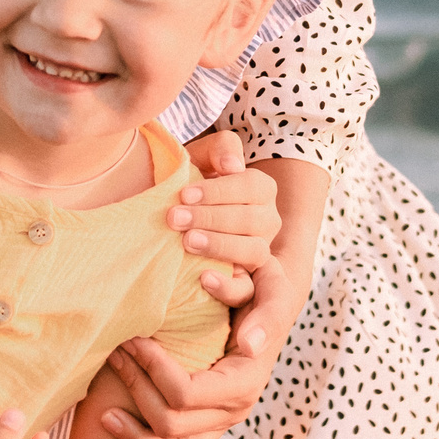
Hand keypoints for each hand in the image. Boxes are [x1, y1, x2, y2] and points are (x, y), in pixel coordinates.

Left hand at [99, 251, 301, 438]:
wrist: (273, 306)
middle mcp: (235, 410)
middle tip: (113, 354)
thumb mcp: (258, 284)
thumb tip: (230, 312)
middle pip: (172, 421)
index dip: (151, 369)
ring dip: (135, 438)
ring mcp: (223, 426)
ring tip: (103, 415)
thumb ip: (240, 290)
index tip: (131, 339)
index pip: (185, 391)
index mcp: (242, 382)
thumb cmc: (260, 290)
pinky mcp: (213, 430)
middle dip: (135, 388)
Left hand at [175, 130, 277, 306]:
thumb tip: (233, 166)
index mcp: (260, 189)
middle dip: (212, 217)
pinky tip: (203, 278)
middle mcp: (267, 221)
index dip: (218, 191)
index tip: (184, 194)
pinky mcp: (243, 282)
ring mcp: (258, 253)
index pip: (252, 187)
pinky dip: (227, 286)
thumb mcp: (201, 156)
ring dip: (220, 246)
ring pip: (254, 251)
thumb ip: (221, 148)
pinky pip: (245, 289)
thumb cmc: (189, 181)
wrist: (171, 214)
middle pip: (253, 220)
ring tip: (187, 241)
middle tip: (175, 218)